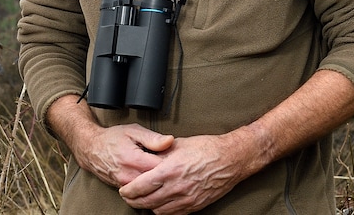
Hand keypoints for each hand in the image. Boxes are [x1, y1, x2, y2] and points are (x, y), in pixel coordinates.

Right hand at [73, 122, 174, 187]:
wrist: (91, 149)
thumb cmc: (111, 138)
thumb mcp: (133, 131)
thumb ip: (153, 138)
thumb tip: (170, 141)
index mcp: (134, 160)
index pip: (162, 168)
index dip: (173, 163)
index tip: (178, 158)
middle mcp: (129, 175)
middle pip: (157, 181)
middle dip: (167, 174)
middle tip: (174, 165)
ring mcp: (126, 184)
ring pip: (150, 188)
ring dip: (158, 181)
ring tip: (164, 171)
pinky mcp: (123, 189)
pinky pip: (142, 190)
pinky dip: (149, 184)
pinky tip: (152, 176)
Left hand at [117, 133, 248, 214]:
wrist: (231, 159)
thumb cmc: (206, 148)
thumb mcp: (178, 145)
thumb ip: (159, 153)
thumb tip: (145, 156)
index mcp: (170, 170)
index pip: (141, 186)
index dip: (128, 190)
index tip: (123, 189)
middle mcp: (177, 187)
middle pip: (147, 202)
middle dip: (134, 201)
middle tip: (128, 197)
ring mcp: (187, 199)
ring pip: (159, 211)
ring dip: (148, 207)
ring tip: (143, 200)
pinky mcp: (195, 205)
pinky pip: (173, 214)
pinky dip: (163, 211)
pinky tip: (160, 204)